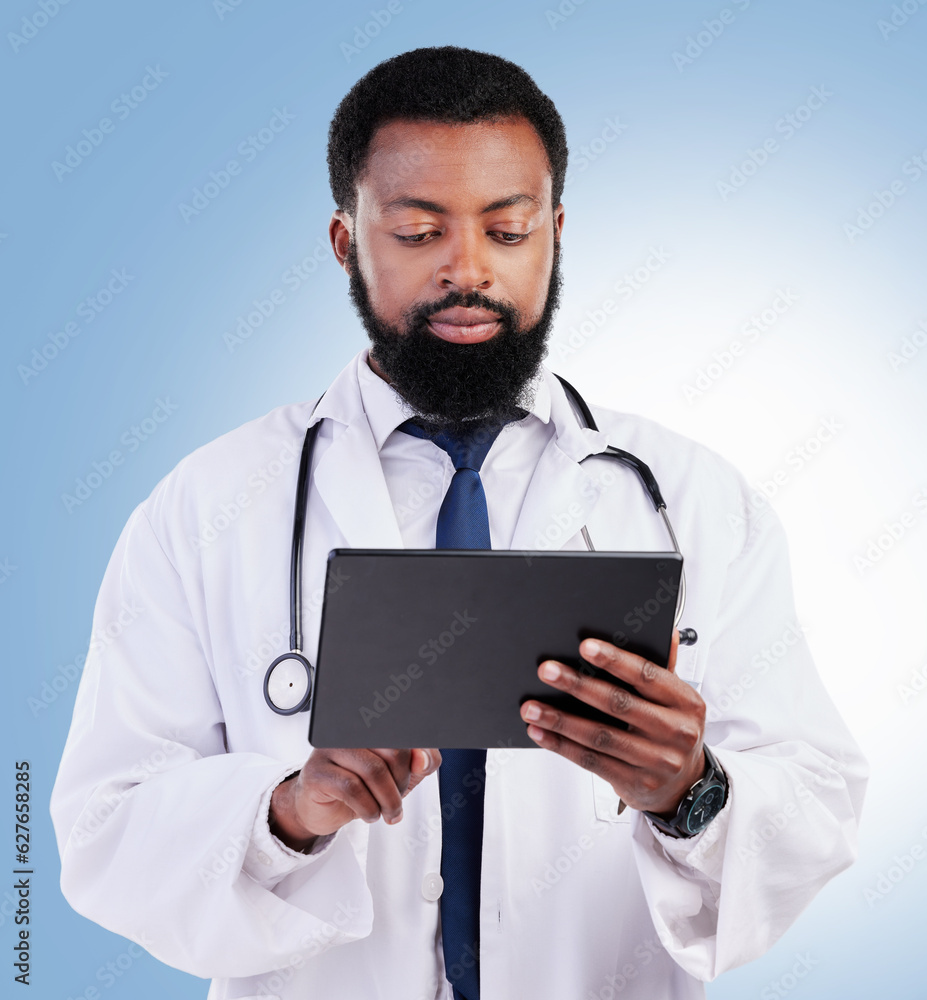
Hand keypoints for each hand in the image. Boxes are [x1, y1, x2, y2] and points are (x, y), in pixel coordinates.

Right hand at [270, 748, 440, 850]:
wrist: (322, 809)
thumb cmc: (361, 786)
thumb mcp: (400, 775)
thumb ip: (421, 762)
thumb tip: (423, 759)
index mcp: (371, 727)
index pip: (405, 733)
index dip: (418, 756)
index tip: (419, 770)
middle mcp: (350, 732)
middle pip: (393, 751)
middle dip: (402, 783)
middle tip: (397, 801)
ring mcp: (330, 749)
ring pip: (374, 771)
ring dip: (387, 801)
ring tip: (386, 812)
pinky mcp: (317, 772)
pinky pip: (352, 788)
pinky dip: (368, 808)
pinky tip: (368, 814)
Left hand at [519, 631, 706, 815]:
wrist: (685, 784)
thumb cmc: (673, 730)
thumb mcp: (677, 699)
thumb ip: (664, 666)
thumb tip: (664, 631)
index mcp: (686, 703)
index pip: (647, 675)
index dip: (615, 660)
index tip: (585, 646)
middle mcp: (675, 732)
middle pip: (618, 703)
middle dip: (578, 685)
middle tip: (547, 671)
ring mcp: (656, 761)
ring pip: (599, 736)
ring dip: (560, 720)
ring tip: (532, 707)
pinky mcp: (635, 783)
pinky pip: (592, 761)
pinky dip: (562, 746)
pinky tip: (541, 733)